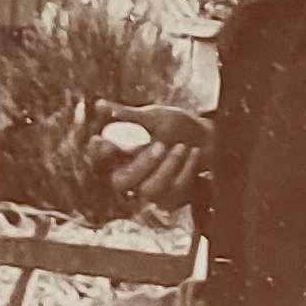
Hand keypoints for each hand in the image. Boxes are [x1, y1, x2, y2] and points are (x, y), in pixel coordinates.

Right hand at [87, 103, 210, 211]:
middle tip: (160, 145)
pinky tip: (194, 153)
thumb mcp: (153, 117)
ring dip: (169, 166)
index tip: (102, 141)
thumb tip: (99, 105)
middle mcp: (130, 176)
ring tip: (183, 146)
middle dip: (141, 165)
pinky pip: (173, 192)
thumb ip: (127, 115)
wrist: (208, 140)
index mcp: (120, 154)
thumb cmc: (177, 126)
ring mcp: (148, 191)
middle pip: (120, 182)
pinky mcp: (168, 200)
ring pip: (149, 190)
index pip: (99, 159)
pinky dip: (186, 169)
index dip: (98, 153)